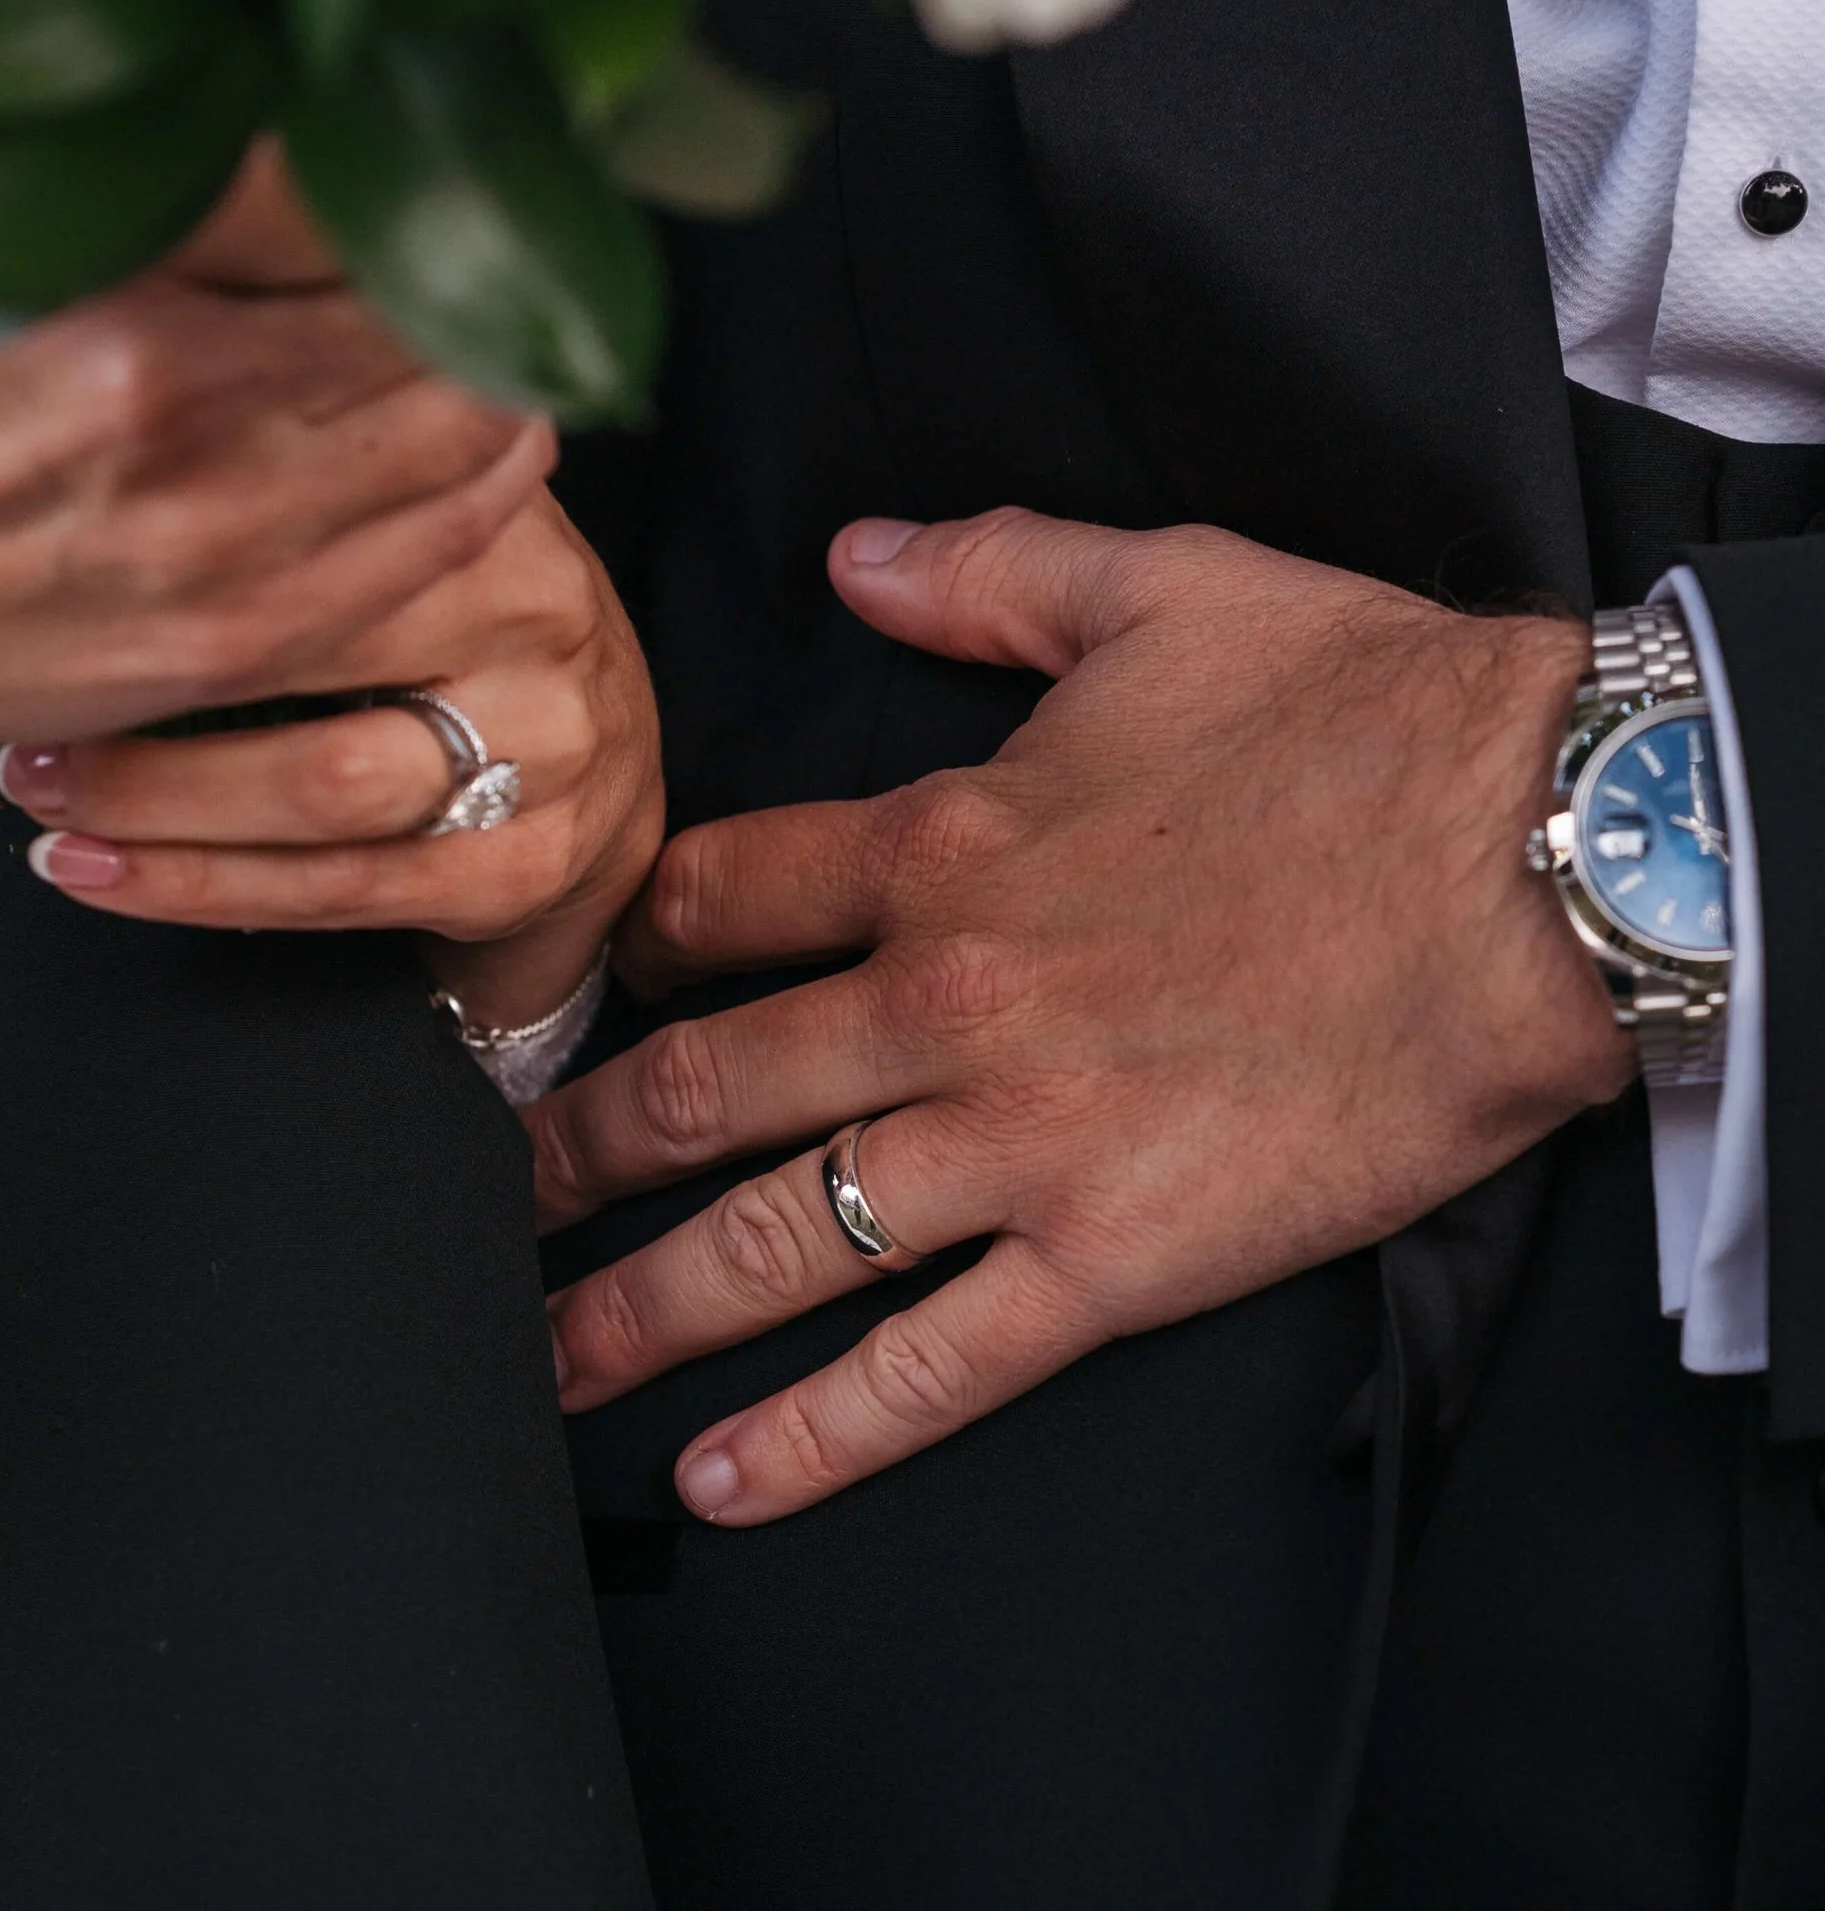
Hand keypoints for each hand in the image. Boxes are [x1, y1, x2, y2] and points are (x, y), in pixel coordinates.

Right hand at [0, 176, 552, 863]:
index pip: (341, 174)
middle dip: (465, 234)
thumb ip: (89, 149)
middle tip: (481, 199)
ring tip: (496, 300)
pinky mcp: (246, 633)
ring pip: (469, 410)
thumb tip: (237, 58)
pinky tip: (497, 415)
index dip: (394, 133)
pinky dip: (496, 463)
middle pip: (432, 287)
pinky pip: (445, 534)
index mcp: (102, 270)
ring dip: (500, 345)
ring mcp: (228, 533)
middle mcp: (182, 402)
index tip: (414, 109)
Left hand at [0, 489, 664, 1030]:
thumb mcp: (406, 504)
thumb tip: (132, 344)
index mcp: (494, 505)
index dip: (184, 529)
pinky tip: (97, 874)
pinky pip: (333, 891)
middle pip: (321, 648)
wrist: (600, 771)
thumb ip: (310, 444)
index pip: (333, 506)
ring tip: (37, 788)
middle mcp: (538, 622)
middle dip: (146, 674)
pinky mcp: (516, 872)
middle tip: (18, 685)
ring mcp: (545, 756)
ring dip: (159, 797)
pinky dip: (196, 887)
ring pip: (325, 785)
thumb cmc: (454, 618)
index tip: (59, 535)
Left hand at [534, 511, 1623, 1525]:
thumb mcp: (1158, 586)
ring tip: (538, 1348)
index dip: (629, 941)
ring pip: (774, 1238)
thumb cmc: (1365, 714)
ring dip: (635, 1304)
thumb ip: (982, 570)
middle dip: (574, 1146)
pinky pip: (934, 1367)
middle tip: (486, 1192)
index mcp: (939, 840)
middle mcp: (940, 1000)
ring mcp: (1018, 1140)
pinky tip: (716, 1476)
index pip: (718, 897)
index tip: (578, 983)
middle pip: (700, 1086)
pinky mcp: (1118, 1257)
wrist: (1542, 857)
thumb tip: (851, 551)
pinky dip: (815, 1433)